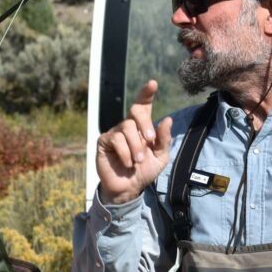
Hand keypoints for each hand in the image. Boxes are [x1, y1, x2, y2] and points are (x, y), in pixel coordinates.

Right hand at [96, 80, 172, 204]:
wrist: (129, 189)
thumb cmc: (145, 171)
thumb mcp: (160, 157)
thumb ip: (164, 139)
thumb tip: (167, 120)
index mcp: (142, 127)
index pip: (143, 106)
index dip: (146, 93)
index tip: (152, 83)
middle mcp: (128, 127)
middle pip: (135, 111)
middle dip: (145, 124)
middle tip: (150, 140)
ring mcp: (115, 133)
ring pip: (126, 127)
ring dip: (135, 145)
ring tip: (138, 161)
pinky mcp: (104, 142)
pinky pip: (116, 139)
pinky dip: (125, 152)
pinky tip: (128, 163)